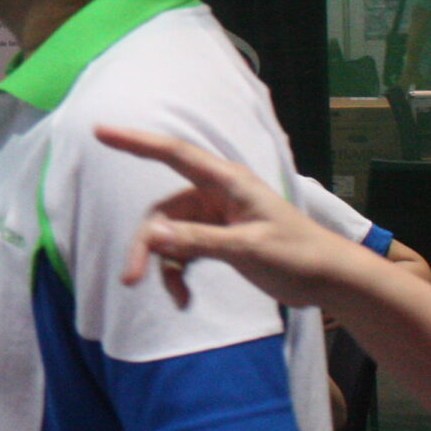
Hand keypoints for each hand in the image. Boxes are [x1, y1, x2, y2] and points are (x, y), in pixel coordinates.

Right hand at [95, 125, 370, 311]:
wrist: (330, 280)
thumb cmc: (298, 255)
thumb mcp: (247, 248)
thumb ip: (197, 240)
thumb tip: (150, 234)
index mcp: (227, 182)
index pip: (173, 153)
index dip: (135, 141)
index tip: (101, 131)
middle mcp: (216, 195)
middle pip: (163, 211)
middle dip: (147, 244)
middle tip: (131, 279)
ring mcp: (216, 218)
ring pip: (170, 235)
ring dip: (165, 265)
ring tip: (175, 298)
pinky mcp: (218, 240)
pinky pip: (183, 251)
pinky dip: (179, 273)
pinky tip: (185, 299)